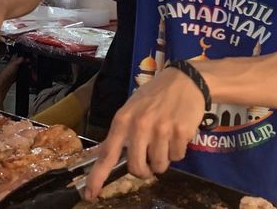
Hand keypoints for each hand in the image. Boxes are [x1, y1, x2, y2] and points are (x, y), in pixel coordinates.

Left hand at [83, 67, 204, 200]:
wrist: (185, 81)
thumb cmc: (156, 95)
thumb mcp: (132, 108)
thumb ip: (122, 131)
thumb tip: (108, 156)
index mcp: (123, 120)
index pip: (107, 154)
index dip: (98, 177)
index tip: (91, 194)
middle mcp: (140, 126)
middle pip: (137, 167)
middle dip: (144, 170)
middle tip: (149, 162)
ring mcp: (161, 130)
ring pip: (159, 166)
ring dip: (163, 159)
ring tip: (166, 140)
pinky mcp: (180, 132)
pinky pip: (177, 156)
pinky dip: (178, 150)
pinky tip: (178, 133)